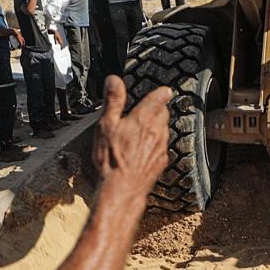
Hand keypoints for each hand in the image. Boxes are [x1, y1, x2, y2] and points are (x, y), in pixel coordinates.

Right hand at [93, 75, 168, 198]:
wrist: (121, 189)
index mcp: (143, 119)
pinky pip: (161, 147)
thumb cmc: (112, 159)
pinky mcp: (160, 162)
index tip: (163, 90)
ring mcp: (161, 147)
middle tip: (145, 111)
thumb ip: (113, 101)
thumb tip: (114, 80)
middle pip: (163, 113)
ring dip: (156, 127)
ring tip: (140, 131)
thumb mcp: (106, 125)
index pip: (159, 98)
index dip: (161, 93)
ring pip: (164, 130)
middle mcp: (157, 131)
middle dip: (157, 110)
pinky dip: (155, 144)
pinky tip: (142, 150)